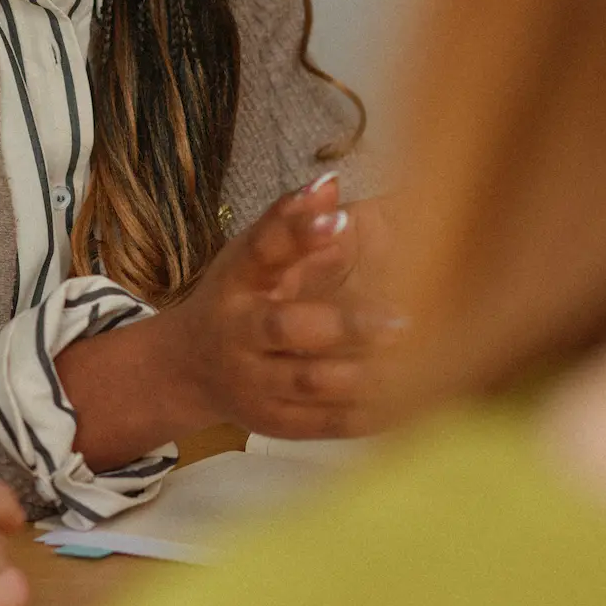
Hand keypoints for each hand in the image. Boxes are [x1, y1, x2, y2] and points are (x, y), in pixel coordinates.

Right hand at [164, 172, 400, 438]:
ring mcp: (253, 382)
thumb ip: (291, 224)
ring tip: (417, 360)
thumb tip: (333, 182)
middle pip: (286, 327)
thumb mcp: (252, 257)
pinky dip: (371, 414)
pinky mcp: (275, 422)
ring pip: (311, 381)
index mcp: (236, 280)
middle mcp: (238, 333)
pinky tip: (411, 400)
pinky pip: (327, 423)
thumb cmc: (239, 299)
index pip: (262, 249)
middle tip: (404, 320)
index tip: (340, 218)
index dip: (298, 232)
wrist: (189, 369)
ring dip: (366, 374)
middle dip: (346, 324)